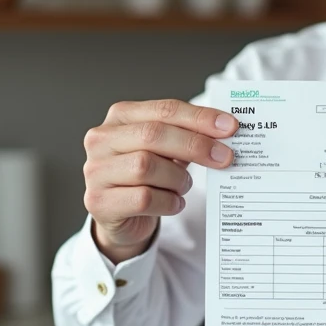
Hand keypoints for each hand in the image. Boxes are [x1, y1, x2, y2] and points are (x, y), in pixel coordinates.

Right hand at [83, 99, 237, 262]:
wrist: (120, 216)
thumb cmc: (147, 176)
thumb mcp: (164, 150)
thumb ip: (186, 135)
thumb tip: (225, 130)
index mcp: (120, 116)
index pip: (164, 110)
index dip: (199, 117)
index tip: (230, 127)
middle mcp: (101, 139)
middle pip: (153, 135)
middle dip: (194, 145)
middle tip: (225, 157)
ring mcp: (96, 171)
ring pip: (146, 167)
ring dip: (178, 178)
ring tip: (185, 185)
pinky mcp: (99, 202)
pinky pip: (143, 198)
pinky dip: (168, 201)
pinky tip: (175, 202)